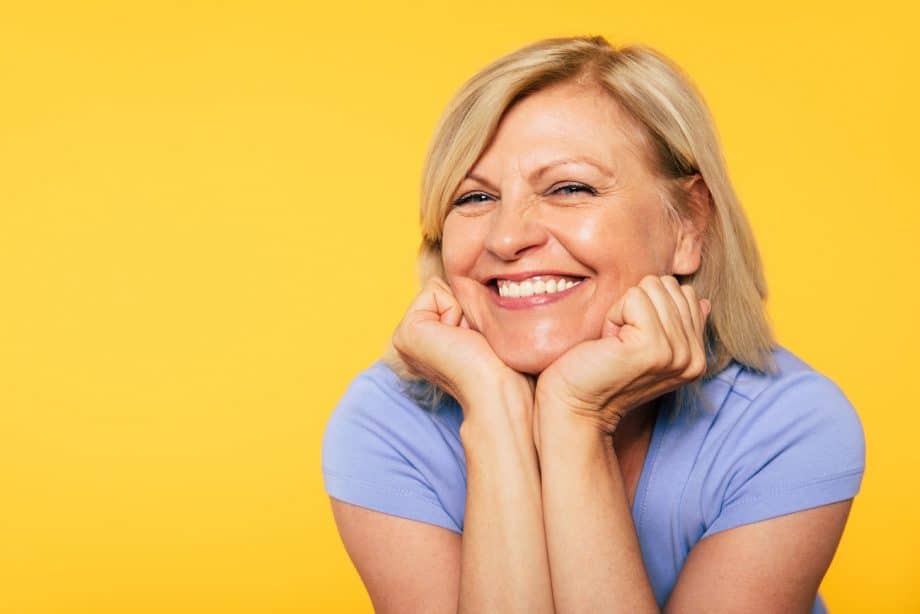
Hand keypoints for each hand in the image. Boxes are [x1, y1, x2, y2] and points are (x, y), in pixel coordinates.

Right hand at [392, 277, 533, 413]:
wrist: (499, 388)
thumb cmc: (502, 362)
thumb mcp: (480, 326)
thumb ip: (466, 305)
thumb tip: (471, 278)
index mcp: (425, 341)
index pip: (447, 293)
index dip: (470, 308)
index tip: (477, 339)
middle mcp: (409, 341)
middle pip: (442, 288)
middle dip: (465, 308)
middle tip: (473, 340)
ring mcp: (403, 337)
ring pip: (439, 287)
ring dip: (462, 309)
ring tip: (468, 341)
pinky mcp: (405, 333)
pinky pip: (435, 290)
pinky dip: (455, 309)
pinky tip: (459, 339)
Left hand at [534, 275, 710, 432]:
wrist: (576, 405)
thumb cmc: (601, 370)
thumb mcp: (648, 345)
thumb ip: (676, 324)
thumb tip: (702, 301)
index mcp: (696, 356)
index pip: (687, 294)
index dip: (649, 307)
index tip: (633, 340)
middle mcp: (693, 357)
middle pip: (669, 286)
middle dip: (636, 306)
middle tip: (621, 342)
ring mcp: (677, 353)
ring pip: (652, 288)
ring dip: (623, 310)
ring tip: (616, 343)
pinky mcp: (653, 347)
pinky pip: (634, 297)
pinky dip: (614, 315)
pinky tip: (609, 343)